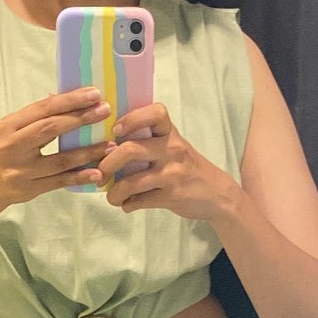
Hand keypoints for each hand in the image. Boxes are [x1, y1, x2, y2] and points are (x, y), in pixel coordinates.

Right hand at [0, 88, 114, 205]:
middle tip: (105, 111)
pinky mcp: (30, 189)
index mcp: (8, 126)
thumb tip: (64, 97)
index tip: (94, 93)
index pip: (43, 108)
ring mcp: (21, 170)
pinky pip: (60, 182)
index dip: (70, 100)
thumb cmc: (1, 151)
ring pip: (60, 159)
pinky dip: (80, 177)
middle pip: (51, 129)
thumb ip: (35, 116)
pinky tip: (98, 173)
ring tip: (111, 144)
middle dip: (81, 118)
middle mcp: (13, 146)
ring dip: (89, 151)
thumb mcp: (11, 129)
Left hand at [97, 103, 239, 219]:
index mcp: (170, 133)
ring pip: (131, 182)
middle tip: (100, 173)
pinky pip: (139, 201)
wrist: (217, 194)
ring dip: (113, 192)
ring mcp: (172, 174)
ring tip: (111, 196)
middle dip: (107, 164)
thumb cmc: (187, 166)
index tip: (116, 131)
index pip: (155, 113)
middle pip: (130, 149)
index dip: (131, 119)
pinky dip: (127, 205)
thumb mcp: (173, 146)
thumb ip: (148, 141)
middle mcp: (172, 150)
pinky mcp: (172, 196)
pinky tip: (128, 204)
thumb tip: (106, 144)